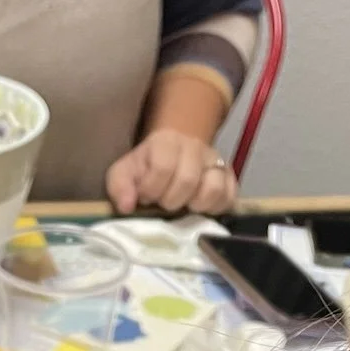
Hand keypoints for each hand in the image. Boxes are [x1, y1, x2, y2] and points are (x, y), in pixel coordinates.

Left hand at [106, 129, 236, 215]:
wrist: (172, 153)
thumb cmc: (145, 167)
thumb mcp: (123, 173)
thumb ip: (119, 187)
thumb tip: (126, 207)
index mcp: (167, 142)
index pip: (163, 167)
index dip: (151, 189)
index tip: (145, 197)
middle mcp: (195, 147)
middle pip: (188, 180)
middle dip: (170, 200)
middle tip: (162, 203)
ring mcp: (215, 162)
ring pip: (213, 188)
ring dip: (194, 205)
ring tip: (182, 206)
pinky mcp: (229, 178)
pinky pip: (229, 197)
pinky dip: (215, 208)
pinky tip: (199, 209)